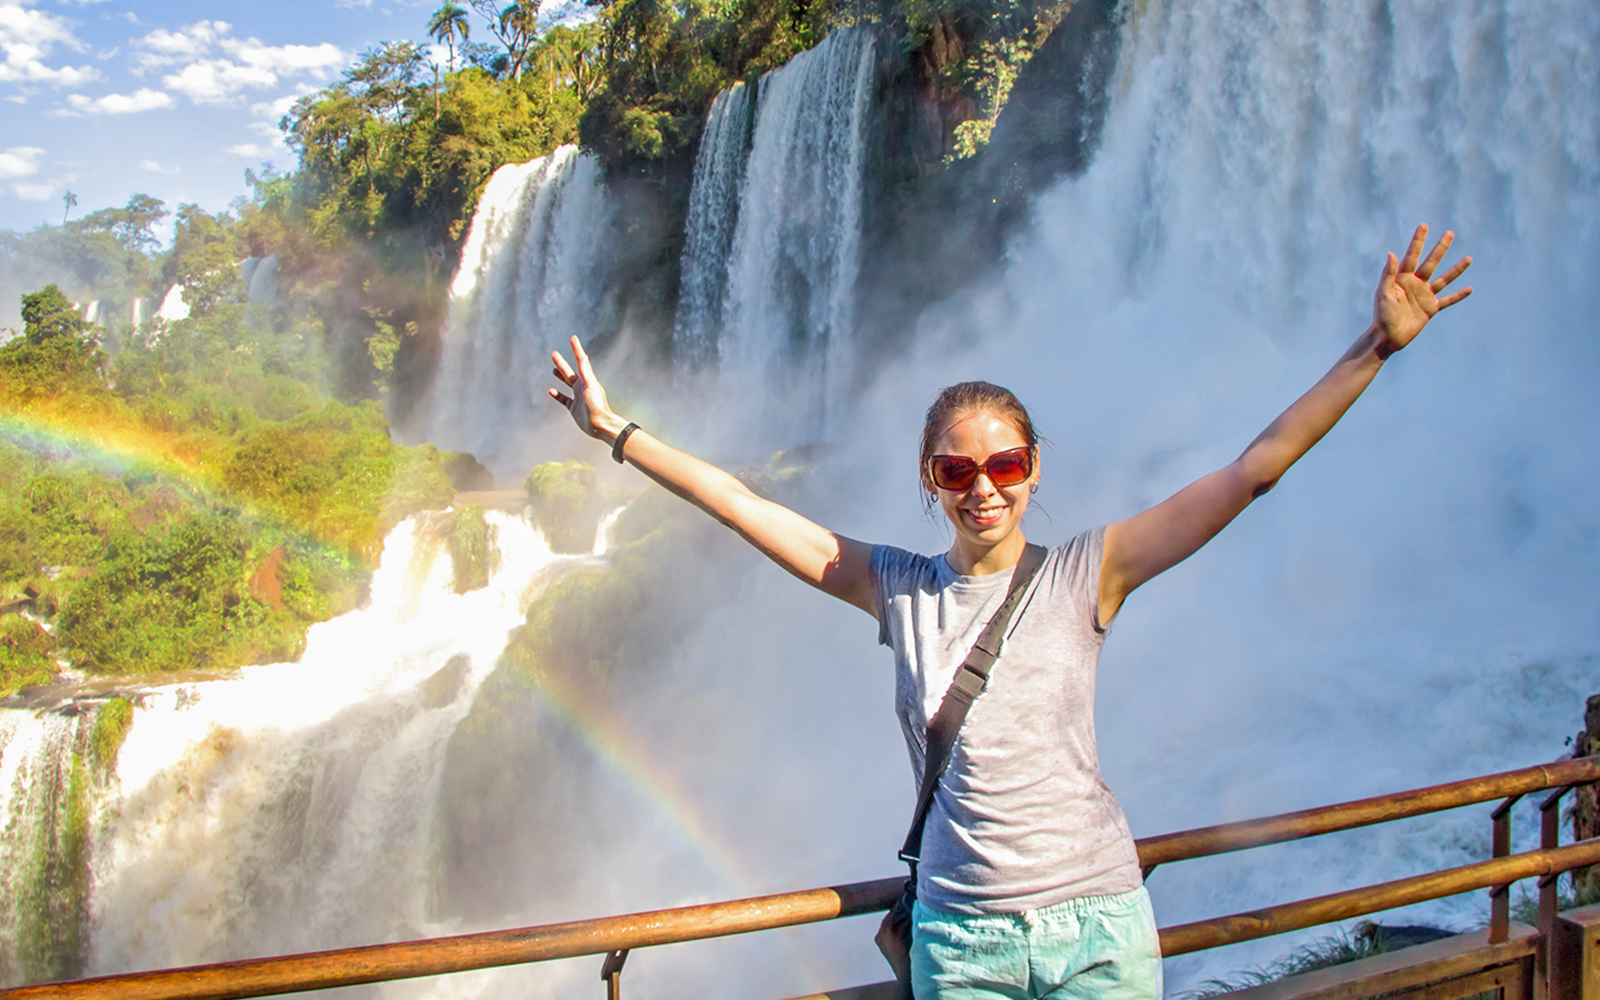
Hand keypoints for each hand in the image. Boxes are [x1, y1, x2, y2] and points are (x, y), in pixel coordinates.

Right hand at [548, 335, 621, 440]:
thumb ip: (586, 372)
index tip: (573, 338)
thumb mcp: (591, 386)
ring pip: (566, 383)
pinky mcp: (573, 407)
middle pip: (569, 371)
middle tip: (554, 353)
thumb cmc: (598, 406)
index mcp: (586, 379)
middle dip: (561, 362)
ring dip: (560, 375)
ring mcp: (577, 397)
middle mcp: (582, 386)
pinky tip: (551, 390)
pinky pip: (563, 399)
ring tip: (554, 368)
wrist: (600, 425)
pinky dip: (557, 394)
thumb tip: (583, 357)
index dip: (576, 348)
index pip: (580, 360)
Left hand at [1372, 224, 1472, 356]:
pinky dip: (1459, 295)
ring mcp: (1424, 295)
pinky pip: (1448, 300)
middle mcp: (1415, 284)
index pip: (1412, 255)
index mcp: (1402, 278)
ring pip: (1444, 279)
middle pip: (1431, 262)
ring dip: (1457, 269)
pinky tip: (1470, 289)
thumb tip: (1391, 253)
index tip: (1424, 226)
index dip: (1418, 241)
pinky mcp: (1431, 309)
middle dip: (1440, 248)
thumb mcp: (1383, 293)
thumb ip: (1388, 274)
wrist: (1387, 337)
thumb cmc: (1381, 315)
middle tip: (1450, 233)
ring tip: (1469, 258)